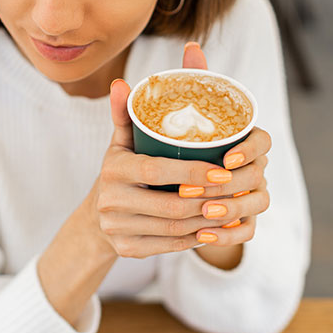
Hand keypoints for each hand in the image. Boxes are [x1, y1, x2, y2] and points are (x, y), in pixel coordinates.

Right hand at [89, 80, 232, 258]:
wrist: (97, 216)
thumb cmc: (123, 169)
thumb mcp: (122, 140)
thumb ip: (126, 112)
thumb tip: (122, 82)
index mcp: (113, 168)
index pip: (156, 170)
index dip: (192, 172)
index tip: (224, 169)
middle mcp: (111, 200)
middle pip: (170, 205)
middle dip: (209, 199)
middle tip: (236, 191)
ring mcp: (117, 228)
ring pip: (174, 229)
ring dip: (208, 220)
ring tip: (232, 208)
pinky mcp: (126, 250)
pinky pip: (170, 246)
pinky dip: (197, 238)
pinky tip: (214, 228)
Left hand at [180, 42, 271, 248]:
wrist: (162, 192)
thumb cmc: (166, 151)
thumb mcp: (159, 125)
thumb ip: (163, 95)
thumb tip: (162, 60)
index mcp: (240, 140)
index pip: (262, 140)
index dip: (250, 149)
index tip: (227, 157)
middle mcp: (250, 167)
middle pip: (260, 174)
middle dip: (235, 183)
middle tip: (204, 188)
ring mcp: (249, 194)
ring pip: (258, 202)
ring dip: (233, 208)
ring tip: (205, 212)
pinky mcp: (240, 221)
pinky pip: (245, 231)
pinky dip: (228, 235)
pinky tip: (205, 236)